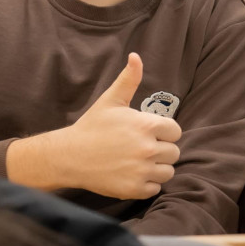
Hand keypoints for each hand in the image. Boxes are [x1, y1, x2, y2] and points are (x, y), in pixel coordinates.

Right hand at [57, 53, 182, 198]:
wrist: (68, 156)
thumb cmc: (92, 127)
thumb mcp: (111, 100)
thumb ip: (129, 78)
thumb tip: (136, 56)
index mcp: (147, 126)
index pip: (175, 131)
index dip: (164, 132)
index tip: (150, 134)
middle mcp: (148, 149)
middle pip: (173, 152)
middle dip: (161, 150)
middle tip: (141, 148)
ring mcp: (141, 171)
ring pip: (167, 171)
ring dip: (157, 168)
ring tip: (139, 162)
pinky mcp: (134, 189)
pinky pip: (155, 188)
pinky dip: (147, 184)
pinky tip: (132, 174)